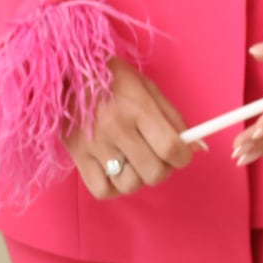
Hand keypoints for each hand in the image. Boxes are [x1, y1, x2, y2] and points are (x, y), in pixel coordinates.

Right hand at [65, 56, 204, 198]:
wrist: (66, 71)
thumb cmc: (112, 78)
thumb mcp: (147, 88)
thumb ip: (173, 118)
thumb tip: (195, 148)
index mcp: (138, 107)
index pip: (171, 148)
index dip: (183, 157)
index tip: (181, 155)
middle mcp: (117, 128)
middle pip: (153, 172)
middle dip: (162, 169)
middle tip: (156, 157)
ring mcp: (95, 145)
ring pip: (130, 185)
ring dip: (137, 177)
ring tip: (133, 161)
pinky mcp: (77, 156)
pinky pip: (103, 190)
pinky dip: (113, 186)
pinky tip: (114, 170)